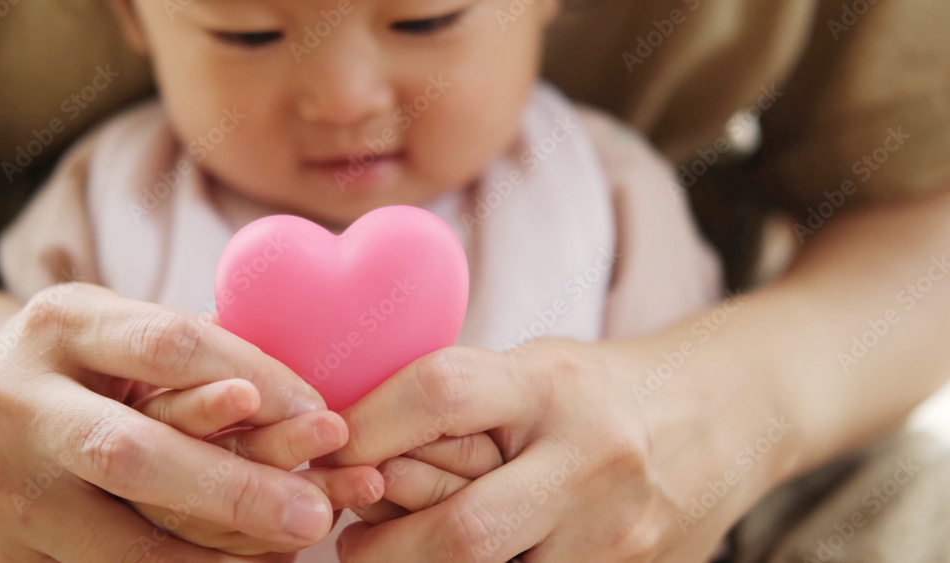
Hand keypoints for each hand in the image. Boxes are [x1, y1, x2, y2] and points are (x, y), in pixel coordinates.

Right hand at [0, 282, 367, 560]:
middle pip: (135, 453)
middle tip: (317, 513)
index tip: (320, 410)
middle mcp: (21, 402)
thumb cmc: (83, 361)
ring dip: (218, 550)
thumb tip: (301, 390)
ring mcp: (4, 483)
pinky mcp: (2, 547)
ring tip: (290, 550)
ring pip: (120, 537)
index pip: (171, 346)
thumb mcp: (124, 329)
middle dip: (236, 489)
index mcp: (63, 325)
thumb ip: (195, 349)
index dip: (255, 378)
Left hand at [328, 338, 788, 561]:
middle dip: (386, 548)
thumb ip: (462, 401)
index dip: (367, 425)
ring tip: (405, 552)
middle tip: (351, 543)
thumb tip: (357, 437)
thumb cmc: (604, 386)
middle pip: (462, 528)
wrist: (724, 414)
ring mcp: (616, 534)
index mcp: (553, 387)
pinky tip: (478, 559)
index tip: (330, 449)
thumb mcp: (535, 367)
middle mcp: (590, 461)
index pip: (441, 396)